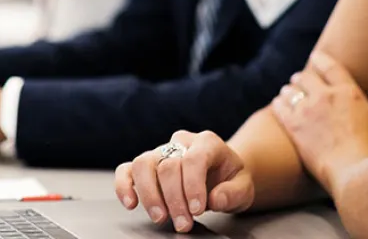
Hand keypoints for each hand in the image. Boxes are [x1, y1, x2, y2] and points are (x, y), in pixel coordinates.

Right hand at [114, 131, 253, 232]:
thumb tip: (215, 199)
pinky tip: (130, 203)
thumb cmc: (230, 179)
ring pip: (143, 164)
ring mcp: (160, 152)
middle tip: (183, 224)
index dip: (193, 186)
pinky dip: (124, 186)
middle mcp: (180, 143)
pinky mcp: (146, 165)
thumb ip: (233, 193)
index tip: (197, 210)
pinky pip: (127, 170)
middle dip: (174, 199)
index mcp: (206, 143)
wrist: (222, 175)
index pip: (193, 159)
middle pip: (168, 165)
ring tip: (160, 217)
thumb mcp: (243, 186)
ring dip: (149, 195)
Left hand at [270, 53, 367, 195]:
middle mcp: (327, 96)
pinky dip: (279, 104)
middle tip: (297, 79)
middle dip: (301, 77)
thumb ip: (361, 108)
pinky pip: (280, 107)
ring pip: (291, 90)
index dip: (320, 60)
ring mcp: (308, 110)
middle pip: (306, 76)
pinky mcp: (294, 126)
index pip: (330, 67)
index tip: (315, 57)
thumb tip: (360, 107)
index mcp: (350, 93)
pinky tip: (278, 105)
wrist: (356, 173)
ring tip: (286, 92)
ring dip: (289, 90)